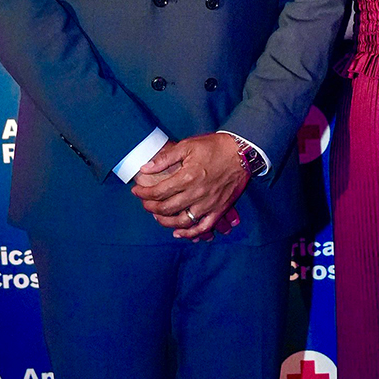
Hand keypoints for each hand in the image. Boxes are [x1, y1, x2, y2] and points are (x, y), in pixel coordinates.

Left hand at [132, 134, 246, 239]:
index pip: (158, 191)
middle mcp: (197, 193)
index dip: (143, 193)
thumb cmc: (214, 146)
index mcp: (187, 177)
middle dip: (150, 207)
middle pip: (167, 208)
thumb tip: (145, 168)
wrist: (242, 151)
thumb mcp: (187, 145)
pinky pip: (204, 227)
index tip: (136, 191)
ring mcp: (209, 203)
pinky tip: (179, 232)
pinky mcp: (220, 208)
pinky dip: (190, 233)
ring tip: (157, 216)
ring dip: (165, 222)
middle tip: (144, 202)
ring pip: (182, 221)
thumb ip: (165, 158)